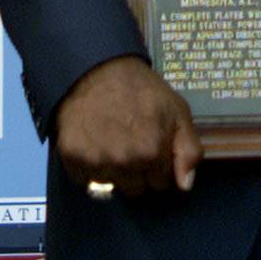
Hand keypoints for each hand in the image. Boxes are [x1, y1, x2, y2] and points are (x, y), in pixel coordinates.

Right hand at [53, 56, 200, 196]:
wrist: (96, 69)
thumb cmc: (141, 89)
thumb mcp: (177, 110)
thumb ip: (188, 149)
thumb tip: (185, 186)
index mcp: (152, 152)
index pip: (160, 184)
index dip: (158, 165)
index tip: (151, 145)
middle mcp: (123, 162)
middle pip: (135, 190)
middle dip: (137, 172)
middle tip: (131, 143)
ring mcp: (95, 162)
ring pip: (111, 187)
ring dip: (114, 171)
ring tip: (113, 142)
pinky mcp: (71, 158)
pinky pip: (85, 181)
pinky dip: (90, 168)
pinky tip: (94, 144)